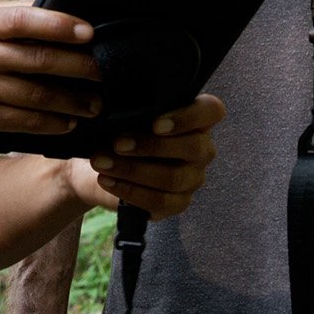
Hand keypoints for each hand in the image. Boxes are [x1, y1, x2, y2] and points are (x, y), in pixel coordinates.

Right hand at [0, 4, 104, 145]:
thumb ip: (5, 16)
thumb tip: (54, 10)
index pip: (23, 20)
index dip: (59, 25)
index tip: (89, 32)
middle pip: (38, 59)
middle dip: (79, 67)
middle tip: (104, 72)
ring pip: (37, 96)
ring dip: (72, 101)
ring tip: (95, 104)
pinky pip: (25, 121)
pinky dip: (51, 123)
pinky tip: (68, 123)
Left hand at [69, 94, 224, 218]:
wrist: (110, 164)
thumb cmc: (126, 131)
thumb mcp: (132, 116)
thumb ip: (136, 110)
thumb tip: (118, 109)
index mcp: (197, 119)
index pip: (212, 111)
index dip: (188, 117)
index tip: (154, 124)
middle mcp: (202, 149)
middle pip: (193, 147)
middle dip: (150, 146)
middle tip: (117, 143)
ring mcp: (193, 178)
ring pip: (173, 177)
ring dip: (133, 170)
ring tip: (102, 162)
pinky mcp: (179, 203)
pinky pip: (159, 200)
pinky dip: (129, 190)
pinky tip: (108, 180)